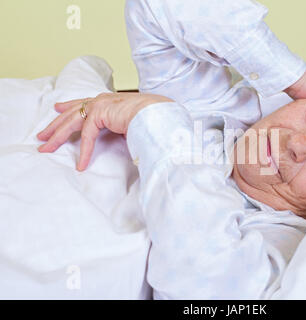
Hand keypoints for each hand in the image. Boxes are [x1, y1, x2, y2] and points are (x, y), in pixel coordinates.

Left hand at [37, 92, 172, 170]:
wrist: (159, 113)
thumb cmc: (152, 119)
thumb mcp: (133, 122)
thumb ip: (122, 127)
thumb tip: (125, 138)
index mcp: (109, 100)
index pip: (84, 103)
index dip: (69, 106)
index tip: (57, 108)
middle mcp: (102, 99)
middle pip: (71, 112)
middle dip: (55, 125)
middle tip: (42, 136)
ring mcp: (99, 104)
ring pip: (71, 122)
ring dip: (58, 137)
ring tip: (47, 149)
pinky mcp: (100, 114)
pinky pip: (87, 136)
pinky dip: (85, 152)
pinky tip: (81, 164)